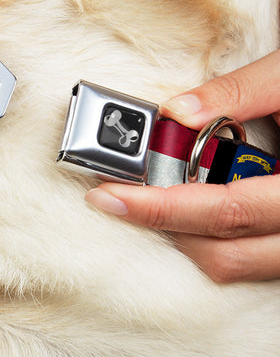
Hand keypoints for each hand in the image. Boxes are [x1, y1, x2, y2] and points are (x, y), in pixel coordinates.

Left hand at [86, 49, 279, 282]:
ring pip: (235, 264)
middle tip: (117, 196)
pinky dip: (210, 238)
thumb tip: (177, 111)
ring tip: (148, 199)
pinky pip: (248, 258)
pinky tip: (188, 206)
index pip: (224, 210)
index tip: (109, 195)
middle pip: (224, 252)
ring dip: (184, 236)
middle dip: (161, 225)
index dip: (160, 207)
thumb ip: (239, 92)